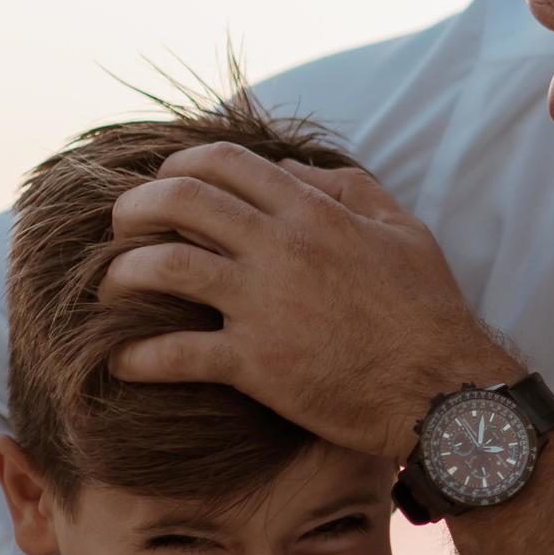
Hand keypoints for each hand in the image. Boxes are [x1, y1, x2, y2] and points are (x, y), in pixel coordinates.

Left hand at [102, 144, 516, 457]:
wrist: (442, 391)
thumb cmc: (429, 312)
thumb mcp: (404, 231)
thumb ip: (349, 190)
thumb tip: (293, 172)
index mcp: (314, 212)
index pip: (225, 163)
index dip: (180, 165)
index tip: (164, 182)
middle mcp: (281, 248)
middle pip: (179, 201)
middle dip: (135, 207)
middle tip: (122, 226)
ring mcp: (264, 305)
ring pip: (162, 267)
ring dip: (122, 273)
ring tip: (111, 288)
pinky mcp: (256, 364)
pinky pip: (174, 353)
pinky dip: (136, 356)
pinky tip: (121, 361)